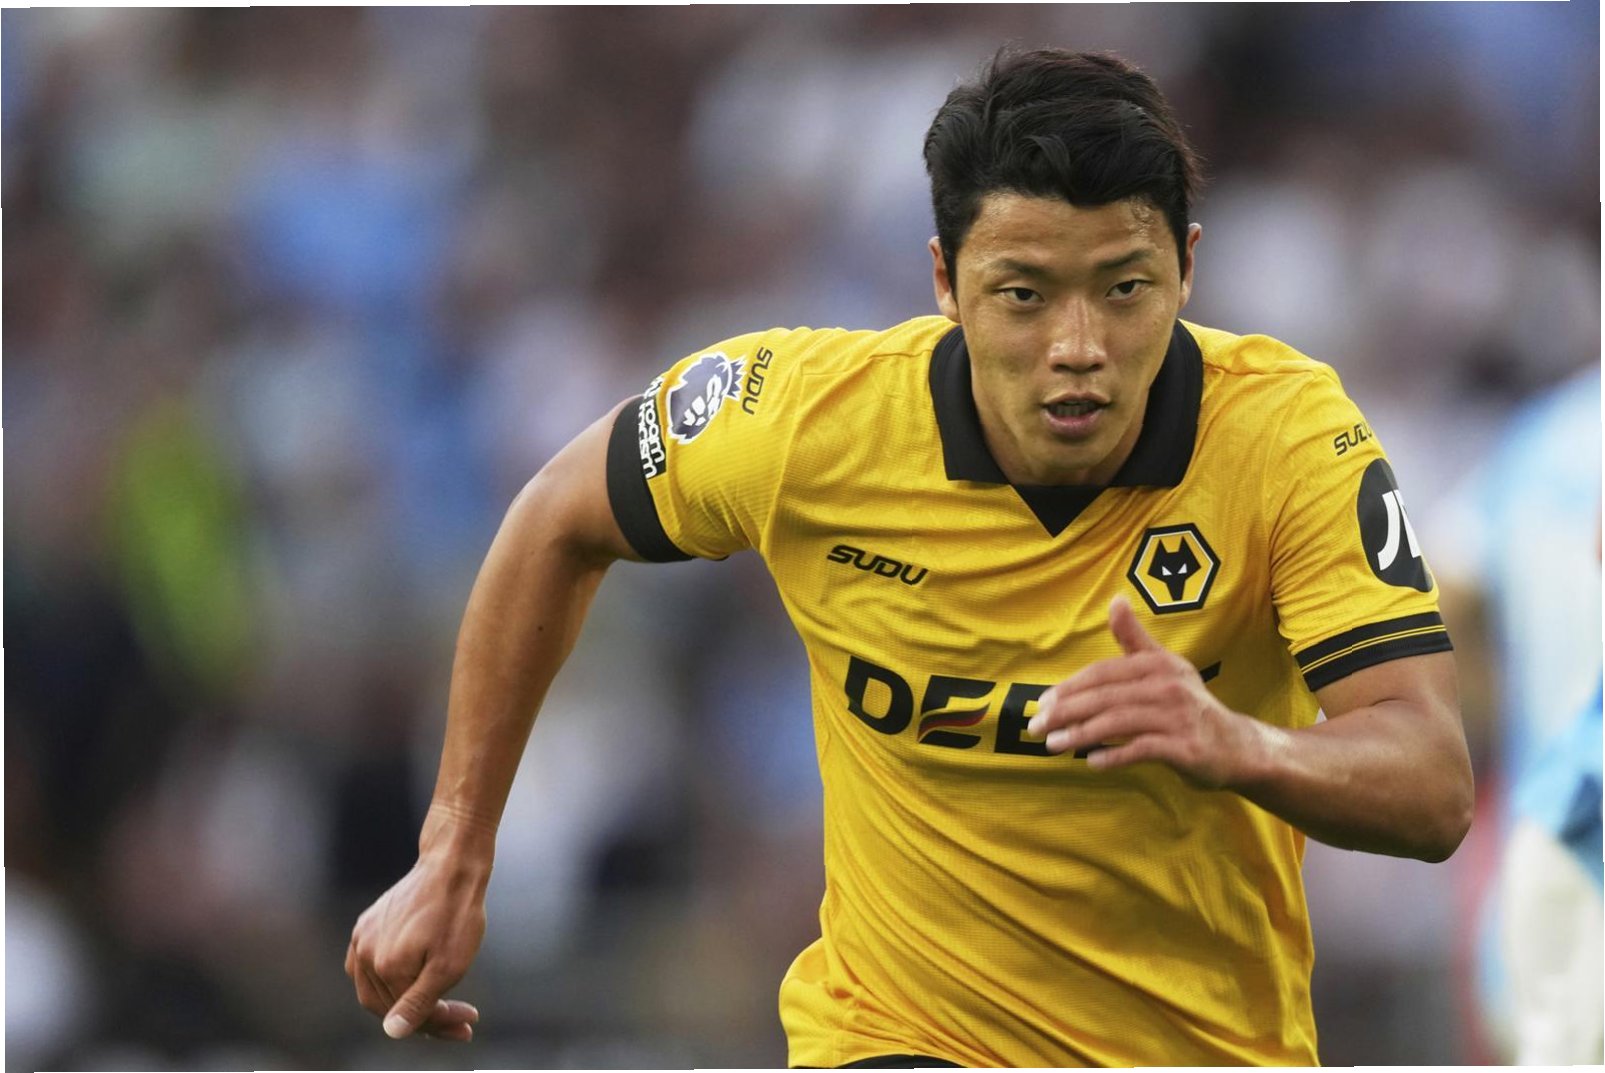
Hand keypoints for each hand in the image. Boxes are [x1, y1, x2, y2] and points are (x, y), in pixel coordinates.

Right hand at [346, 848, 488, 1041]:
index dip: (439, 1025)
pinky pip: (372, 966)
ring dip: (409, 999)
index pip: (408, 1016)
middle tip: (461, 1016)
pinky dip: (394, 979)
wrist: (452, 865)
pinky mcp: (366, 925)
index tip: (469, 1022)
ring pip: (379, 988)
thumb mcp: (449, 966)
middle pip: (390, 1005)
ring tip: (442, 1001)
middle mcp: (363, 955)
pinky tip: (415, 979)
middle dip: (428, 1017)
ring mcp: (361, 938)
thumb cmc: (456, 914)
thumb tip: (393, 1032)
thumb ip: (420, 1003)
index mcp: (384, 968)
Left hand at [1029, 596, 1264, 787]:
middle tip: (1036, 727)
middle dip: (1065, 712)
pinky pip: (1141, 750)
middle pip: (1105, 698)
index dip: (1070, 687)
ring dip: (1080, 735)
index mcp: (1158, 664)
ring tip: (1054, 745)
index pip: (1103, 673)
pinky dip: (1114, 755)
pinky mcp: (1185, 747)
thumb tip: (1116, 599)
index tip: (1043, 703)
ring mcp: (1178, 717)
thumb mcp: (1164, 666)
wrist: (1235, 745)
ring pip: (1118, 723)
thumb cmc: (1188, 705)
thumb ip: (1134, 639)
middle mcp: (1168, 686)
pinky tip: (1092, 761)